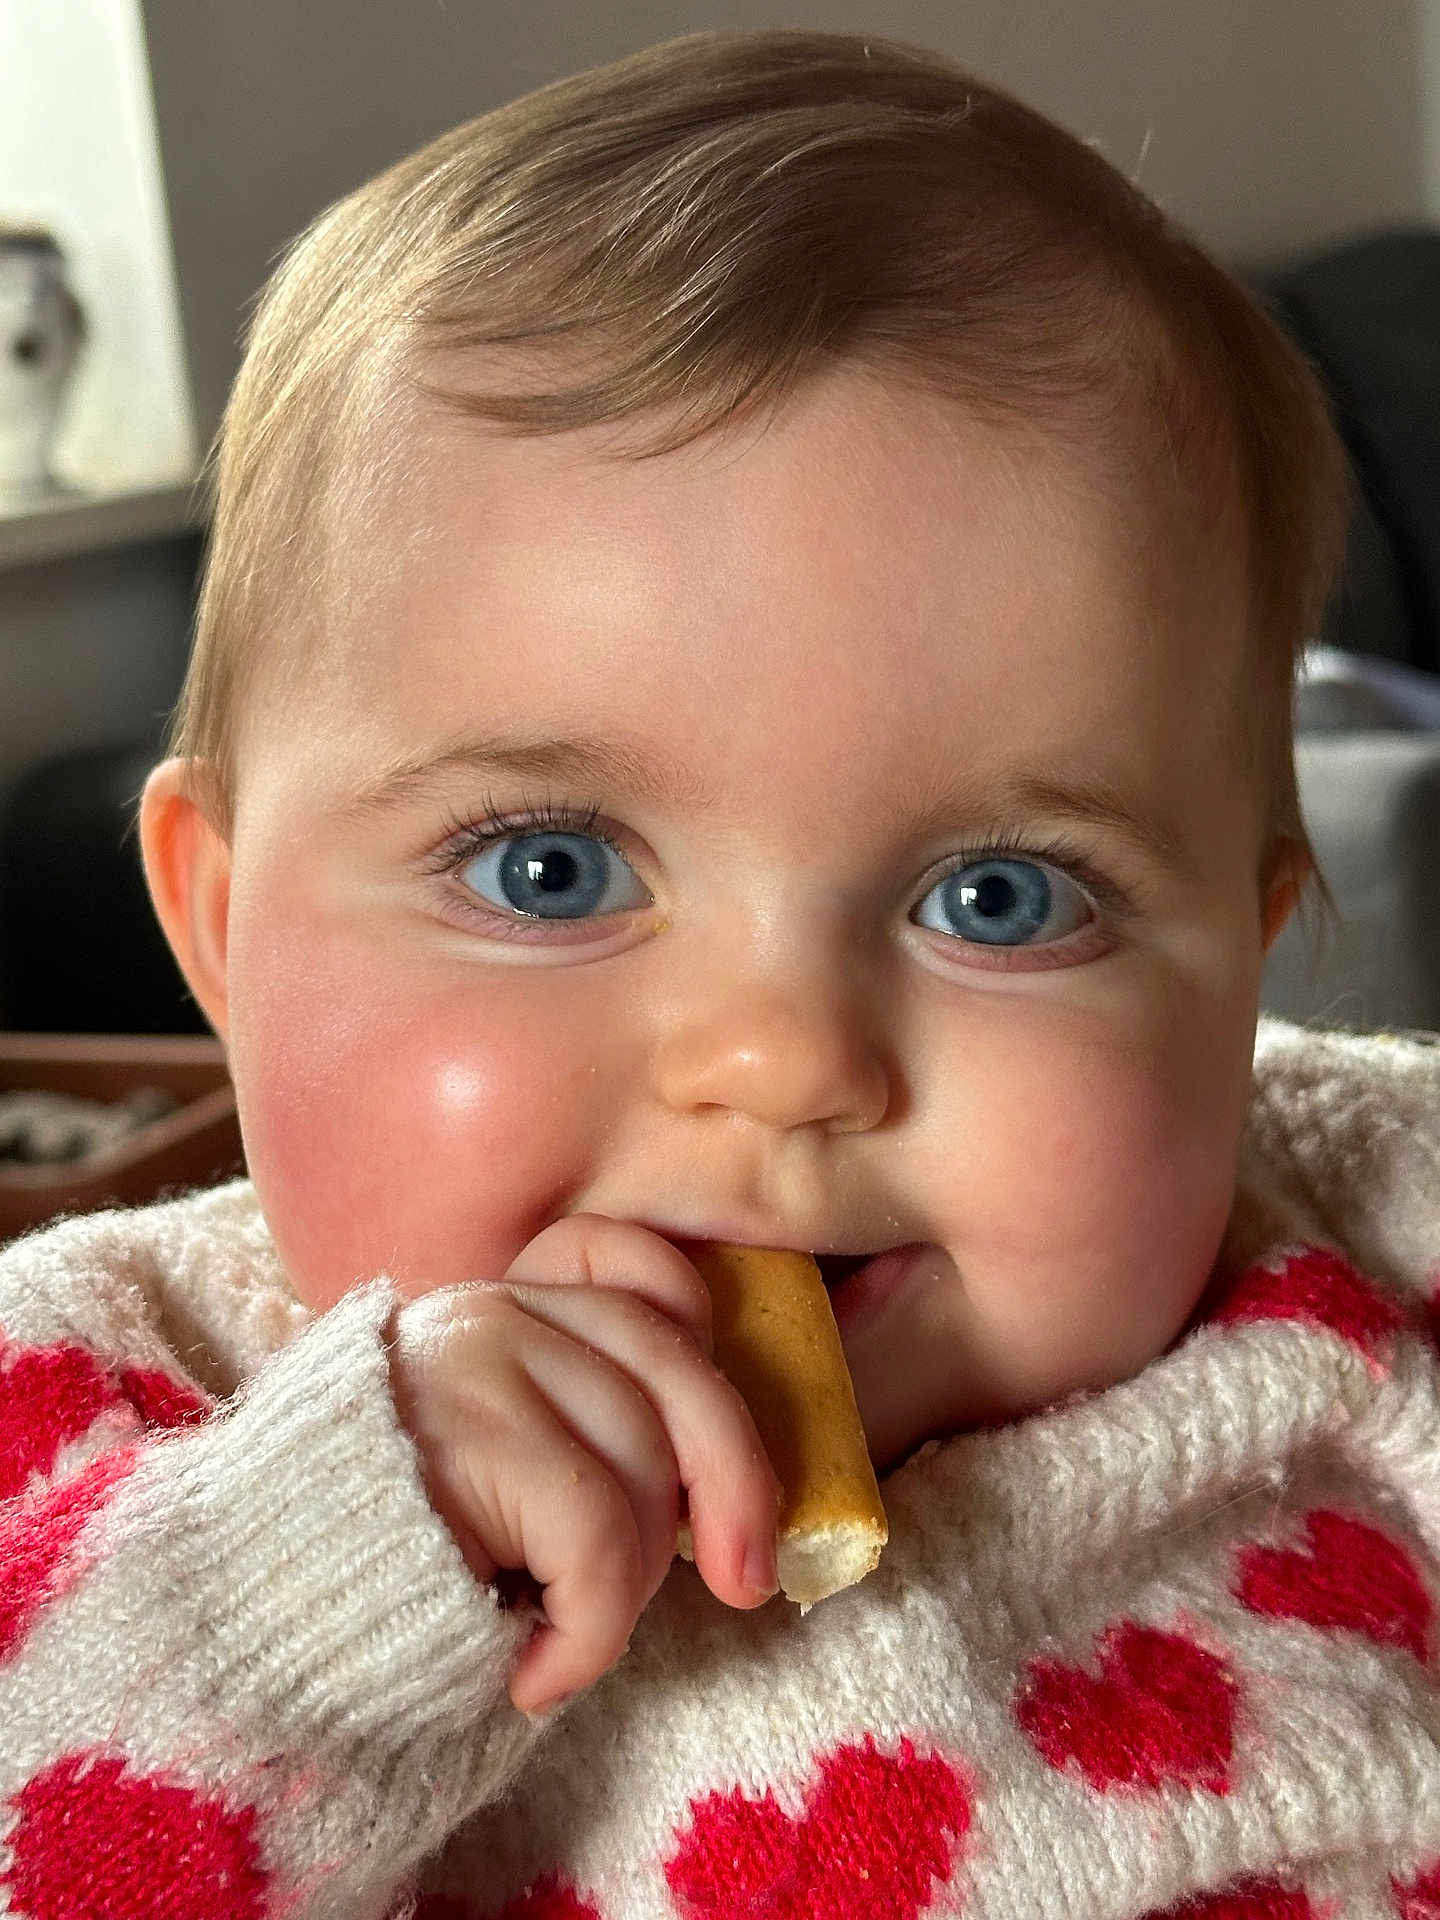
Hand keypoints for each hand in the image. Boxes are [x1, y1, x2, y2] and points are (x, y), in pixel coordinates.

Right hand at [387, 1214, 781, 1715]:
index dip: (702, 1357)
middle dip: (737, 1482)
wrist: (229, 1610)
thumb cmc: (371, 1558)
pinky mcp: (465, 1431)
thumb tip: (711, 1494)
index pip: (637, 1273)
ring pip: (640, 1470)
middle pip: (673, 1368)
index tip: (713, 1460)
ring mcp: (476, 1358)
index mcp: (501, 1303)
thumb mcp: (479, 1464)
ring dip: (625, 1589)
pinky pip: (597, 1540)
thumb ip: (566, 1426)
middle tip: (750, 1581)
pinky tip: (532, 1674)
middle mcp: (492, 1308)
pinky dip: (589, 1632)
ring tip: (561, 1637)